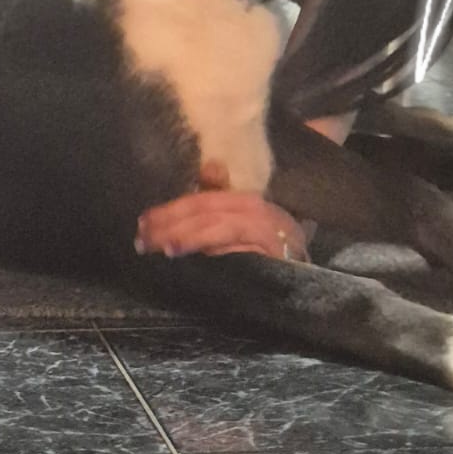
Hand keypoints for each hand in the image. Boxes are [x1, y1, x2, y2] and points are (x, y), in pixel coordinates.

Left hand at [135, 161, 307, 262]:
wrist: (309, 284)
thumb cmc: (273, 256)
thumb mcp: (242, 229)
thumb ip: (220, 204)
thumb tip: (209, 169)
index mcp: (250, 203)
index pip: (206, 200)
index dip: (172, 209)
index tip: (143, 222)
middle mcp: (263, 212)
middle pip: (210, 210)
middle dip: (173, 223)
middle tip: (143, 238)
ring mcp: (272, 233)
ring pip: (223, 226)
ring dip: (191, 236)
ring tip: (164, 248)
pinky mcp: (278, 255)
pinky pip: (244, 249)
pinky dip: (220, 252)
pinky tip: (199, 259)